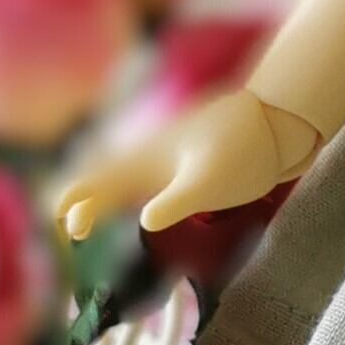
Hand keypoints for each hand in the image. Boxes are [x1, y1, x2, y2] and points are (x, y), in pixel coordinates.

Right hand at [52, 90, 319, 242]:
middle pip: (106, 177)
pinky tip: (145, 200)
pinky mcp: (193, 163)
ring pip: (127, 175)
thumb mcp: (209, 183)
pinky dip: (137, 190)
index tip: (65, 224)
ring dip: (106, 193)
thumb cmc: (243, 150)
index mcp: (146, 162)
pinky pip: (151, 177)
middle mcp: (152, 159)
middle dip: (84, 197)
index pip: (98, 183)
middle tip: (65, 223)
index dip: (77, 202)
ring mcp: (173, 159)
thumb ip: (175, 202)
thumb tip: (143, 221)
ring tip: (91, 212)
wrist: (279, 120)